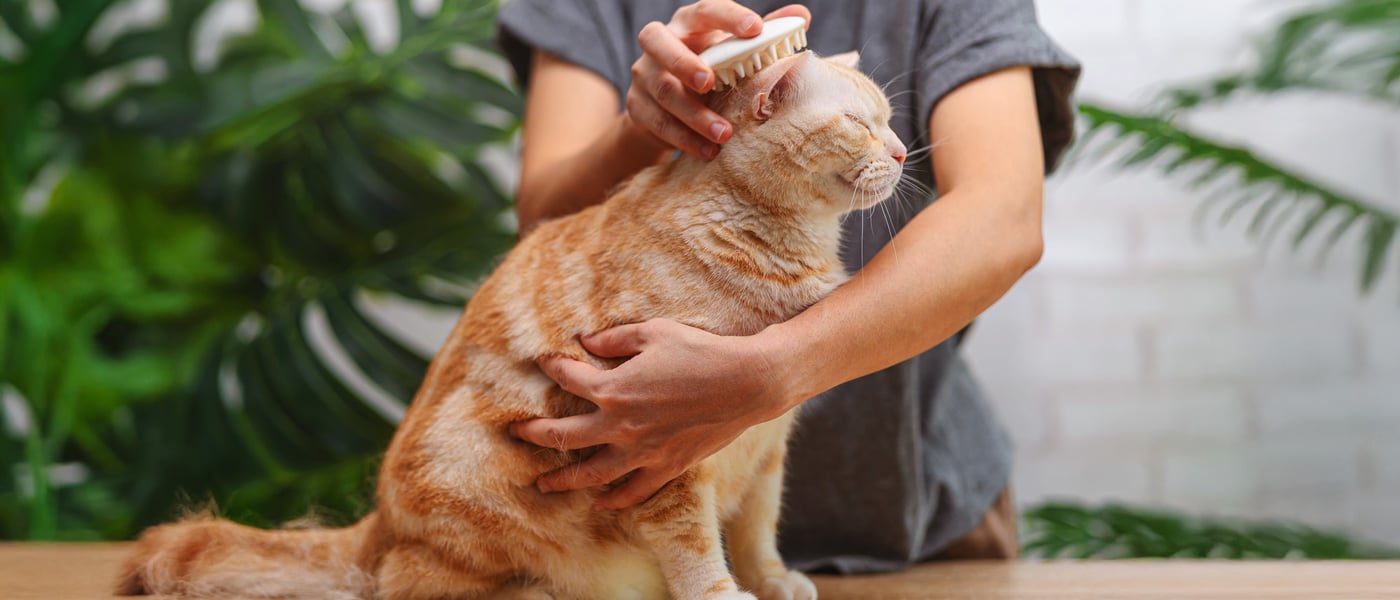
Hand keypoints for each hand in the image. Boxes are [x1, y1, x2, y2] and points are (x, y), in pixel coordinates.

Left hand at [511, 319, 793, 509]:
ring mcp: (643, 452)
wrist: (746, 384)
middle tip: (515, 433)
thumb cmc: (701, 352)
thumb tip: (586, 341)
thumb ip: (615, 339)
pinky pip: (633, 492)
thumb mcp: (655, 333)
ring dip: (562, 479)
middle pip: (562, 436)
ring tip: (543, 483)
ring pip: (591, 474)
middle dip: (534, 433)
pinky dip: (613, 501)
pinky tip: (599, 504)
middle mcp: (621, 426)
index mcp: (614, 390)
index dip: (551, 367)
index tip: (543, 362)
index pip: (568, 379)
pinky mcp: (666, 467)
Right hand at [626, 0, 810, 159]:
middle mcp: (660, 43)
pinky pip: (658, 123)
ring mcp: (644, 76)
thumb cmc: (710, 70)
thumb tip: (801, 17)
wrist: (665, 108)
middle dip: (684, 63)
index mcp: (689, 24)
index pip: (705, 10)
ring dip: (694, 115)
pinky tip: (709, 151)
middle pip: (660, 44)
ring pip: (663, 91)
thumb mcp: (732, 52)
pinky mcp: (637, 107)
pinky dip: (686, 139)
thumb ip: (764, 34)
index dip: (728, 18)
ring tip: (724, 134)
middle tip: (710, 83)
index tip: (755, 30)